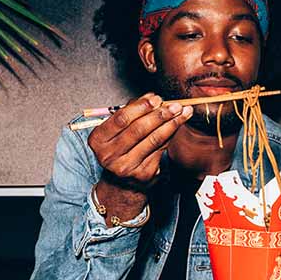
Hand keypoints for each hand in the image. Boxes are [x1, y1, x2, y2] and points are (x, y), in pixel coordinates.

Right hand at [88, 93, 193, 219]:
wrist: (121, 182)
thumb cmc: (120, 148)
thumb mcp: (117, 130)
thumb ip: (132, 112)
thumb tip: (152, 97)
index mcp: (98, 140)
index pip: (121, 119)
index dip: (141, 107)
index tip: (156, 98)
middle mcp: (109, 155)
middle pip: (138, 129)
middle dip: (159, 115)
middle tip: (175, 105)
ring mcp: (126, 167)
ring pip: (152, 140)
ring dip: (171, 124)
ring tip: (182, 113)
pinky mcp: (142, 174)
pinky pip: (160, 150)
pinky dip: (170, 136)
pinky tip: (177, 127)